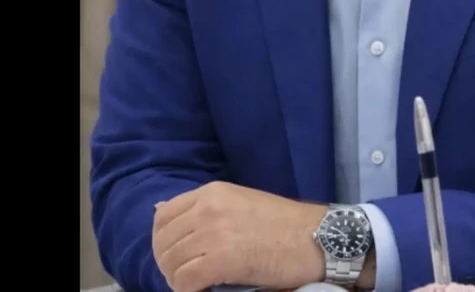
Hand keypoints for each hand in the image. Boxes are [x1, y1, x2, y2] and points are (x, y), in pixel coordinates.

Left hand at [152, 181, 326, 291]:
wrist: (314, 237)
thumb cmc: (282, 223)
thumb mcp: (238, 202)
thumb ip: (203, 208)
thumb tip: (159, 212)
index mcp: (212, 191)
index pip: (163, 216)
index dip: (163, 241)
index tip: (176, 256)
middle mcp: (208, 208)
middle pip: (163, 242)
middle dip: (168, 264)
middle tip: (186, 276)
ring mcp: (214, 232)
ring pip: (171, 263)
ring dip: (178, 279)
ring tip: (197, 283)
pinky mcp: (222, 259)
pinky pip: (185, 281)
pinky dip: (189, 291)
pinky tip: (204, 290)